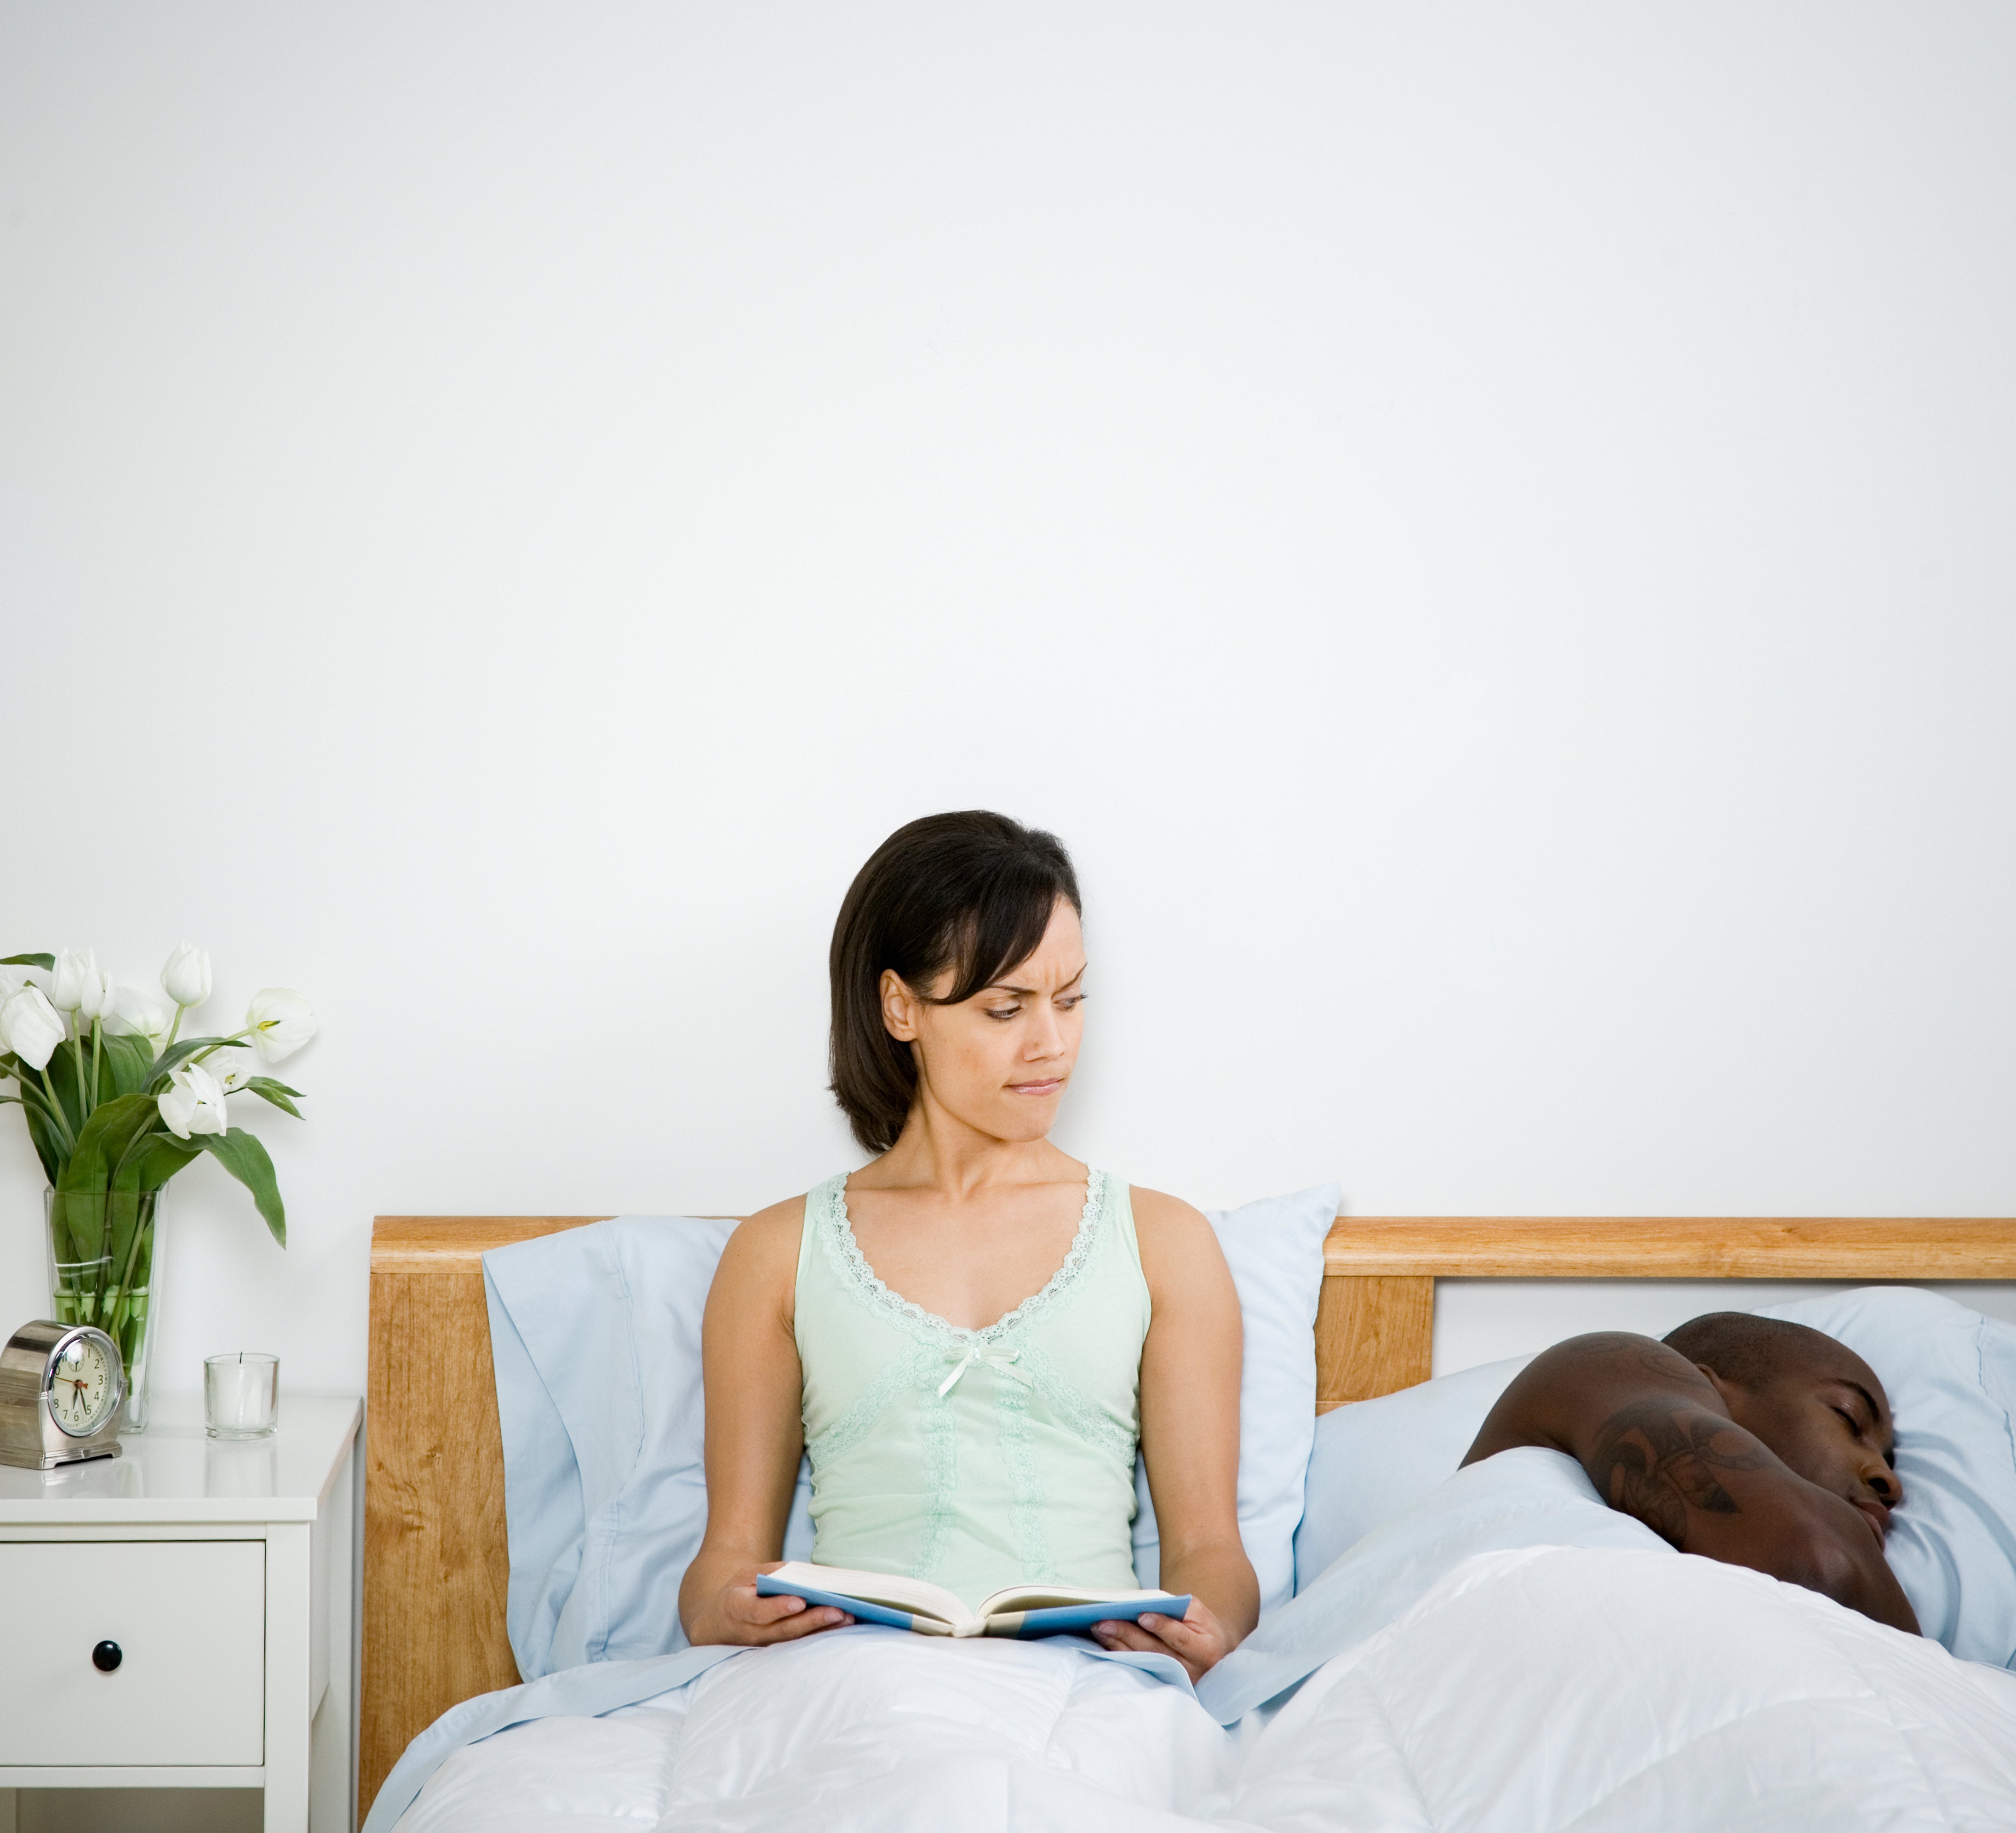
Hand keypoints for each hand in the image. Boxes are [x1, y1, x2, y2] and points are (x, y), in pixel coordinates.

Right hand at [707, 1562, 853, 1647]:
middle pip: (784, 1629)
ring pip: (796, 1640)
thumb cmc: (739, 1592)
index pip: (758, 1611)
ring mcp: (765, 1646)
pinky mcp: (777, 1651)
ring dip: (822, 1630)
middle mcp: (751, 1633)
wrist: (721, 1623)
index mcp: (738, 1608)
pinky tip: (841, 1626)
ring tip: (847, 1618)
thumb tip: (802, 1573)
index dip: (778, 1607)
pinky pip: (800, 1644)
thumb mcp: (746, 1575)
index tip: (800, 1601)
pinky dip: (820, 1635)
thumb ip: (771, 1572)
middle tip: (837, 1611)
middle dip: (812, 1621)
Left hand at [1089, 1598, 1234, 1683]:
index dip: (1161, 1626)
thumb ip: (1178, 1608)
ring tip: (1098, 1629)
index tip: (1141, 1615)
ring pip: (1142, 1661)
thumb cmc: (1203, 1628)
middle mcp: (1190, 1670)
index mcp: (1204, 1650)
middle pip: (1155, 1651)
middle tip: (1103, 1622)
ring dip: (1117, 1645)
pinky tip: (1104, 1643)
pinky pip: (1137, 1668)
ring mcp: (1174, 1681)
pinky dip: (1119, 1655)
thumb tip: (1145, 1604)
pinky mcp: (1160, 1684)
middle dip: (1127, 1634)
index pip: (1180, 1637)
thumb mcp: (1199, 1613)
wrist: (1214, 1657)